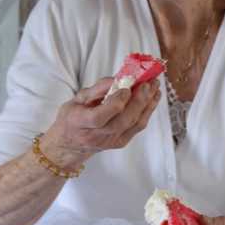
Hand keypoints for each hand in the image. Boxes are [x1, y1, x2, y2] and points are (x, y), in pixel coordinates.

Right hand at [43, 77, 161, 166]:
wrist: (69, 145)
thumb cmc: (71, 119)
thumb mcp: (76, 100)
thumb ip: (96, 89)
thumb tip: (118, 79)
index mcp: (80, 122)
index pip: (100, 117)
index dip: (115, 102)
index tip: (126, 87)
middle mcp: (96, 135)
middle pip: (122, 120)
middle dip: (138, 100)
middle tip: (148, 83)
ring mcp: (110, 141)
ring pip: (134, 123)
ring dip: (148, 103)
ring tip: (155, 86)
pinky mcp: (120, 142)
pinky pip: (137, 126)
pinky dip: (147, 111)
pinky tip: (153, 98)